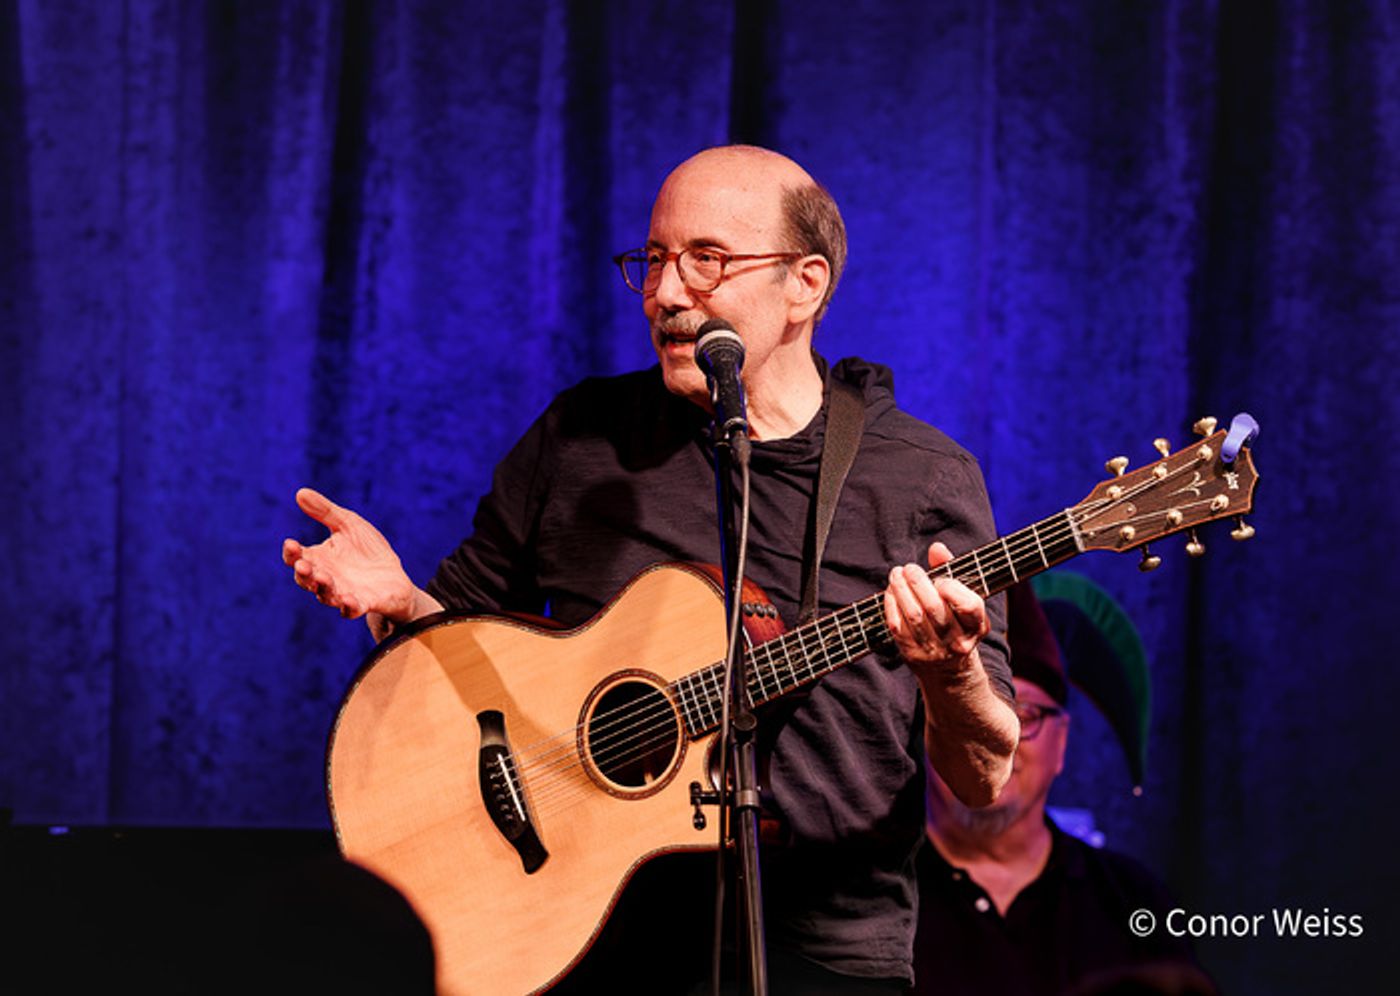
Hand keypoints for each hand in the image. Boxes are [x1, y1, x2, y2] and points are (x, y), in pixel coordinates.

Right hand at [282, 488, 418, 621]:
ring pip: (325, 595)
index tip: (290, 543)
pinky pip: (351, 610)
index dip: (291, 553)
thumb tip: (300, 492)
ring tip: (323, 577)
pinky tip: (348, 599)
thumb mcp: (348, 524)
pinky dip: (348, 607)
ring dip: (322, 587)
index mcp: (319, 559)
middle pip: (306, 579)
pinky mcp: (363, 604)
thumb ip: (325, 512)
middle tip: (303, 565)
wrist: (394, 576)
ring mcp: (343, 593)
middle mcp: (326, 579)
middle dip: (303, 573)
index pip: (297, 557)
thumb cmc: (367, 550)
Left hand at [883, 542, 988, 680]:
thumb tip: (936, 547)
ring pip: (914, 616)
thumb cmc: (955, 622)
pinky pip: (897, 626)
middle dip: (919, 583)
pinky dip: (891, 605)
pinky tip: (891, 591)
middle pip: (935, 608)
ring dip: (901, 590)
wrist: (948, 669)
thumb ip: (950, 571)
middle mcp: (957, 642)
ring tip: (896, 574)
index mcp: (976, 626)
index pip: (968, 605)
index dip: (952, 588)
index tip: (940, 579)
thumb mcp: (962, 600)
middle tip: (909, 568)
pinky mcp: (912, 654)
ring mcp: (934, 651)